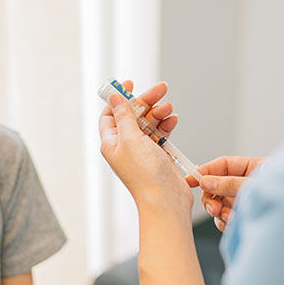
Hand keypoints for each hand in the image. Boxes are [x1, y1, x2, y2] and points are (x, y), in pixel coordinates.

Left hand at [99, 80, 191, 209]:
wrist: (166, 200)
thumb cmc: (145, 175)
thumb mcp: (131, 139)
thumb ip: (123, 116)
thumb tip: (113, 97)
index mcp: (112, 143)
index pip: (110, 114)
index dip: (119, 98)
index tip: (130, 84)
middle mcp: (125, 146)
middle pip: (133, 115)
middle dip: (146, 101)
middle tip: (161, 89)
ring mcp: (142, 151)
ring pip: (149, 123)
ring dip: (159, 113)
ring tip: (169, 109)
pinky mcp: (158, 155)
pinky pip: (161, 134)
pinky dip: (166, 125)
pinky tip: (173, 121)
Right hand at [194, 156, 264, 230]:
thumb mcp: (255, 185)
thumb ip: (230, 183)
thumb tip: (206, 182)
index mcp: (252, 169)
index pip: (223, 166)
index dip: (205, 171)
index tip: (190, 179)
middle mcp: (246, 186)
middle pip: (216, 188)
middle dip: (212, 199)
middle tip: (214, 208)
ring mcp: (245, 203)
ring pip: (220, 206)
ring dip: (221, 213)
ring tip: (231, 218)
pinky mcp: (245, 218)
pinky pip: (227, 221)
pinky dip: (227, 224)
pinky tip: (235, 225)